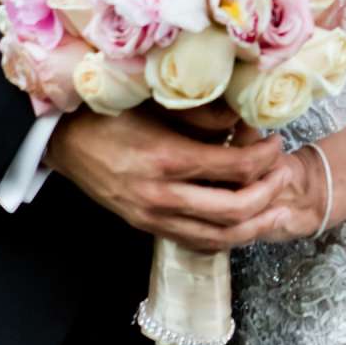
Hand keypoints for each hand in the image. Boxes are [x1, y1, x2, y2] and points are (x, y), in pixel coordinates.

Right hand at [44, 101, 297, 249]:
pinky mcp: (147, 227)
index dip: (265, 157)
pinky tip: (241, 223)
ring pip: (219, 237)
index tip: (277, 142)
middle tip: (283, 173)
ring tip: (275, 206)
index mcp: (165, 158)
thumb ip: (199, 113)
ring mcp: (152, 217)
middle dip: (269, 193)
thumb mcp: (152, 102)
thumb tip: (242, 119)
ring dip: (255, 224)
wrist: (62, 141)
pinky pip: (197, 242)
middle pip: (235, 210)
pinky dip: (225, 238)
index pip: (234, 168)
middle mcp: (161, 196)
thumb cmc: (106, 113)